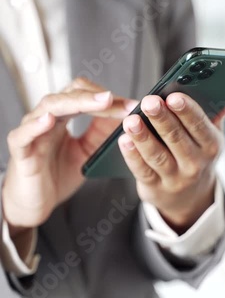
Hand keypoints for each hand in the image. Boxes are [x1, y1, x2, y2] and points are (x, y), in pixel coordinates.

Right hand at [2, 78, 136, 230]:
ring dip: (75, 102)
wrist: (35, 202)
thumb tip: (125, 117)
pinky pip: (24, 134)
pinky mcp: (21, 150)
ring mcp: (32, 132)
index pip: (84, 95)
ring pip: (50, 106)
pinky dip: (36, 125)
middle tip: (117, 100)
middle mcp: (47, 118)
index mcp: (63, 117)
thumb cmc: (56, 175)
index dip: (107, 98)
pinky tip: (49, 120)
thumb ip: (101, 134)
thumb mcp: (87, 152)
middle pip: (69, 95)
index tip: (131, 105)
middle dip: (95, 96)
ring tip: (98, 102)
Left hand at [119, 92, 224, 232]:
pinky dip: (132, 155)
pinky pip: (142, 170)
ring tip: (131, 120)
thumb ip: (216, 113)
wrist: (189, 199)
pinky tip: (124, 140)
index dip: (186, 111)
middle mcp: (195, 163)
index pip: (200, 125)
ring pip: (157, 155)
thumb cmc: (197, 156)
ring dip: (143, 137)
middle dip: (162, 119)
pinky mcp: (155, 188)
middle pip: (176, 138)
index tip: (173, 96)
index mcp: (211, 145)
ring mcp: (174, 178)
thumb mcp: (210, 137)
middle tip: (149, 101)